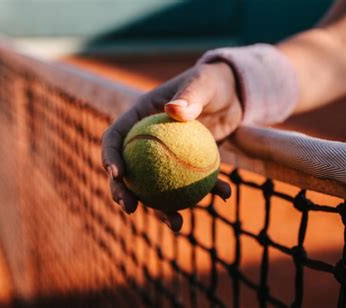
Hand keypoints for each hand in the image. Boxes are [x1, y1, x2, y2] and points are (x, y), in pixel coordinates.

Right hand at [101, 62, 242, 230]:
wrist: (235, 93)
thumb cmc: (213, 81)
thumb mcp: (204, 83)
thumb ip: (189, 96)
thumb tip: (172, 110)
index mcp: (140, 117)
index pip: (115, 136)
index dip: (110, 156)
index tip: (117, 174)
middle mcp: (147, 139)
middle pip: (127, 169)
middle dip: (122, 192)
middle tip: (130, 208)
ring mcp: (165, 156)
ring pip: (155, 185)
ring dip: (162, 208)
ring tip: (176, 225)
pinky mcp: (186, 165)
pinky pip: (190, 182)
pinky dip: (205, 192)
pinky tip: (223, 196)